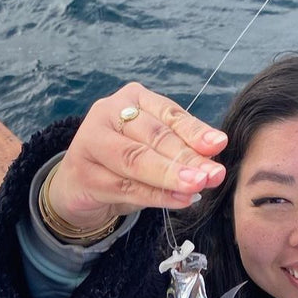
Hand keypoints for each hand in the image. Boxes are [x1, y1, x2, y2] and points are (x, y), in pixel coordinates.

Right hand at [48, 82, 228, 232]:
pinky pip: (125, 186)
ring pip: (137, 160)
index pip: (169, 114)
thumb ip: (180, 149)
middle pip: (154, 137)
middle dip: (187, 157)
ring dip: (171, 176)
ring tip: (197, 186)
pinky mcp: (83, 174)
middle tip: (213, 174)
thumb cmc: (123, 163)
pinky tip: (178, 200)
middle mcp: (108, 113)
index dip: (194, 131)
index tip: (219, 145)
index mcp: (132, 98)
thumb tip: (213, 155)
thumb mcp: (154, 148)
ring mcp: (91, 141)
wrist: (78, 185)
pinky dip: (155, 195)